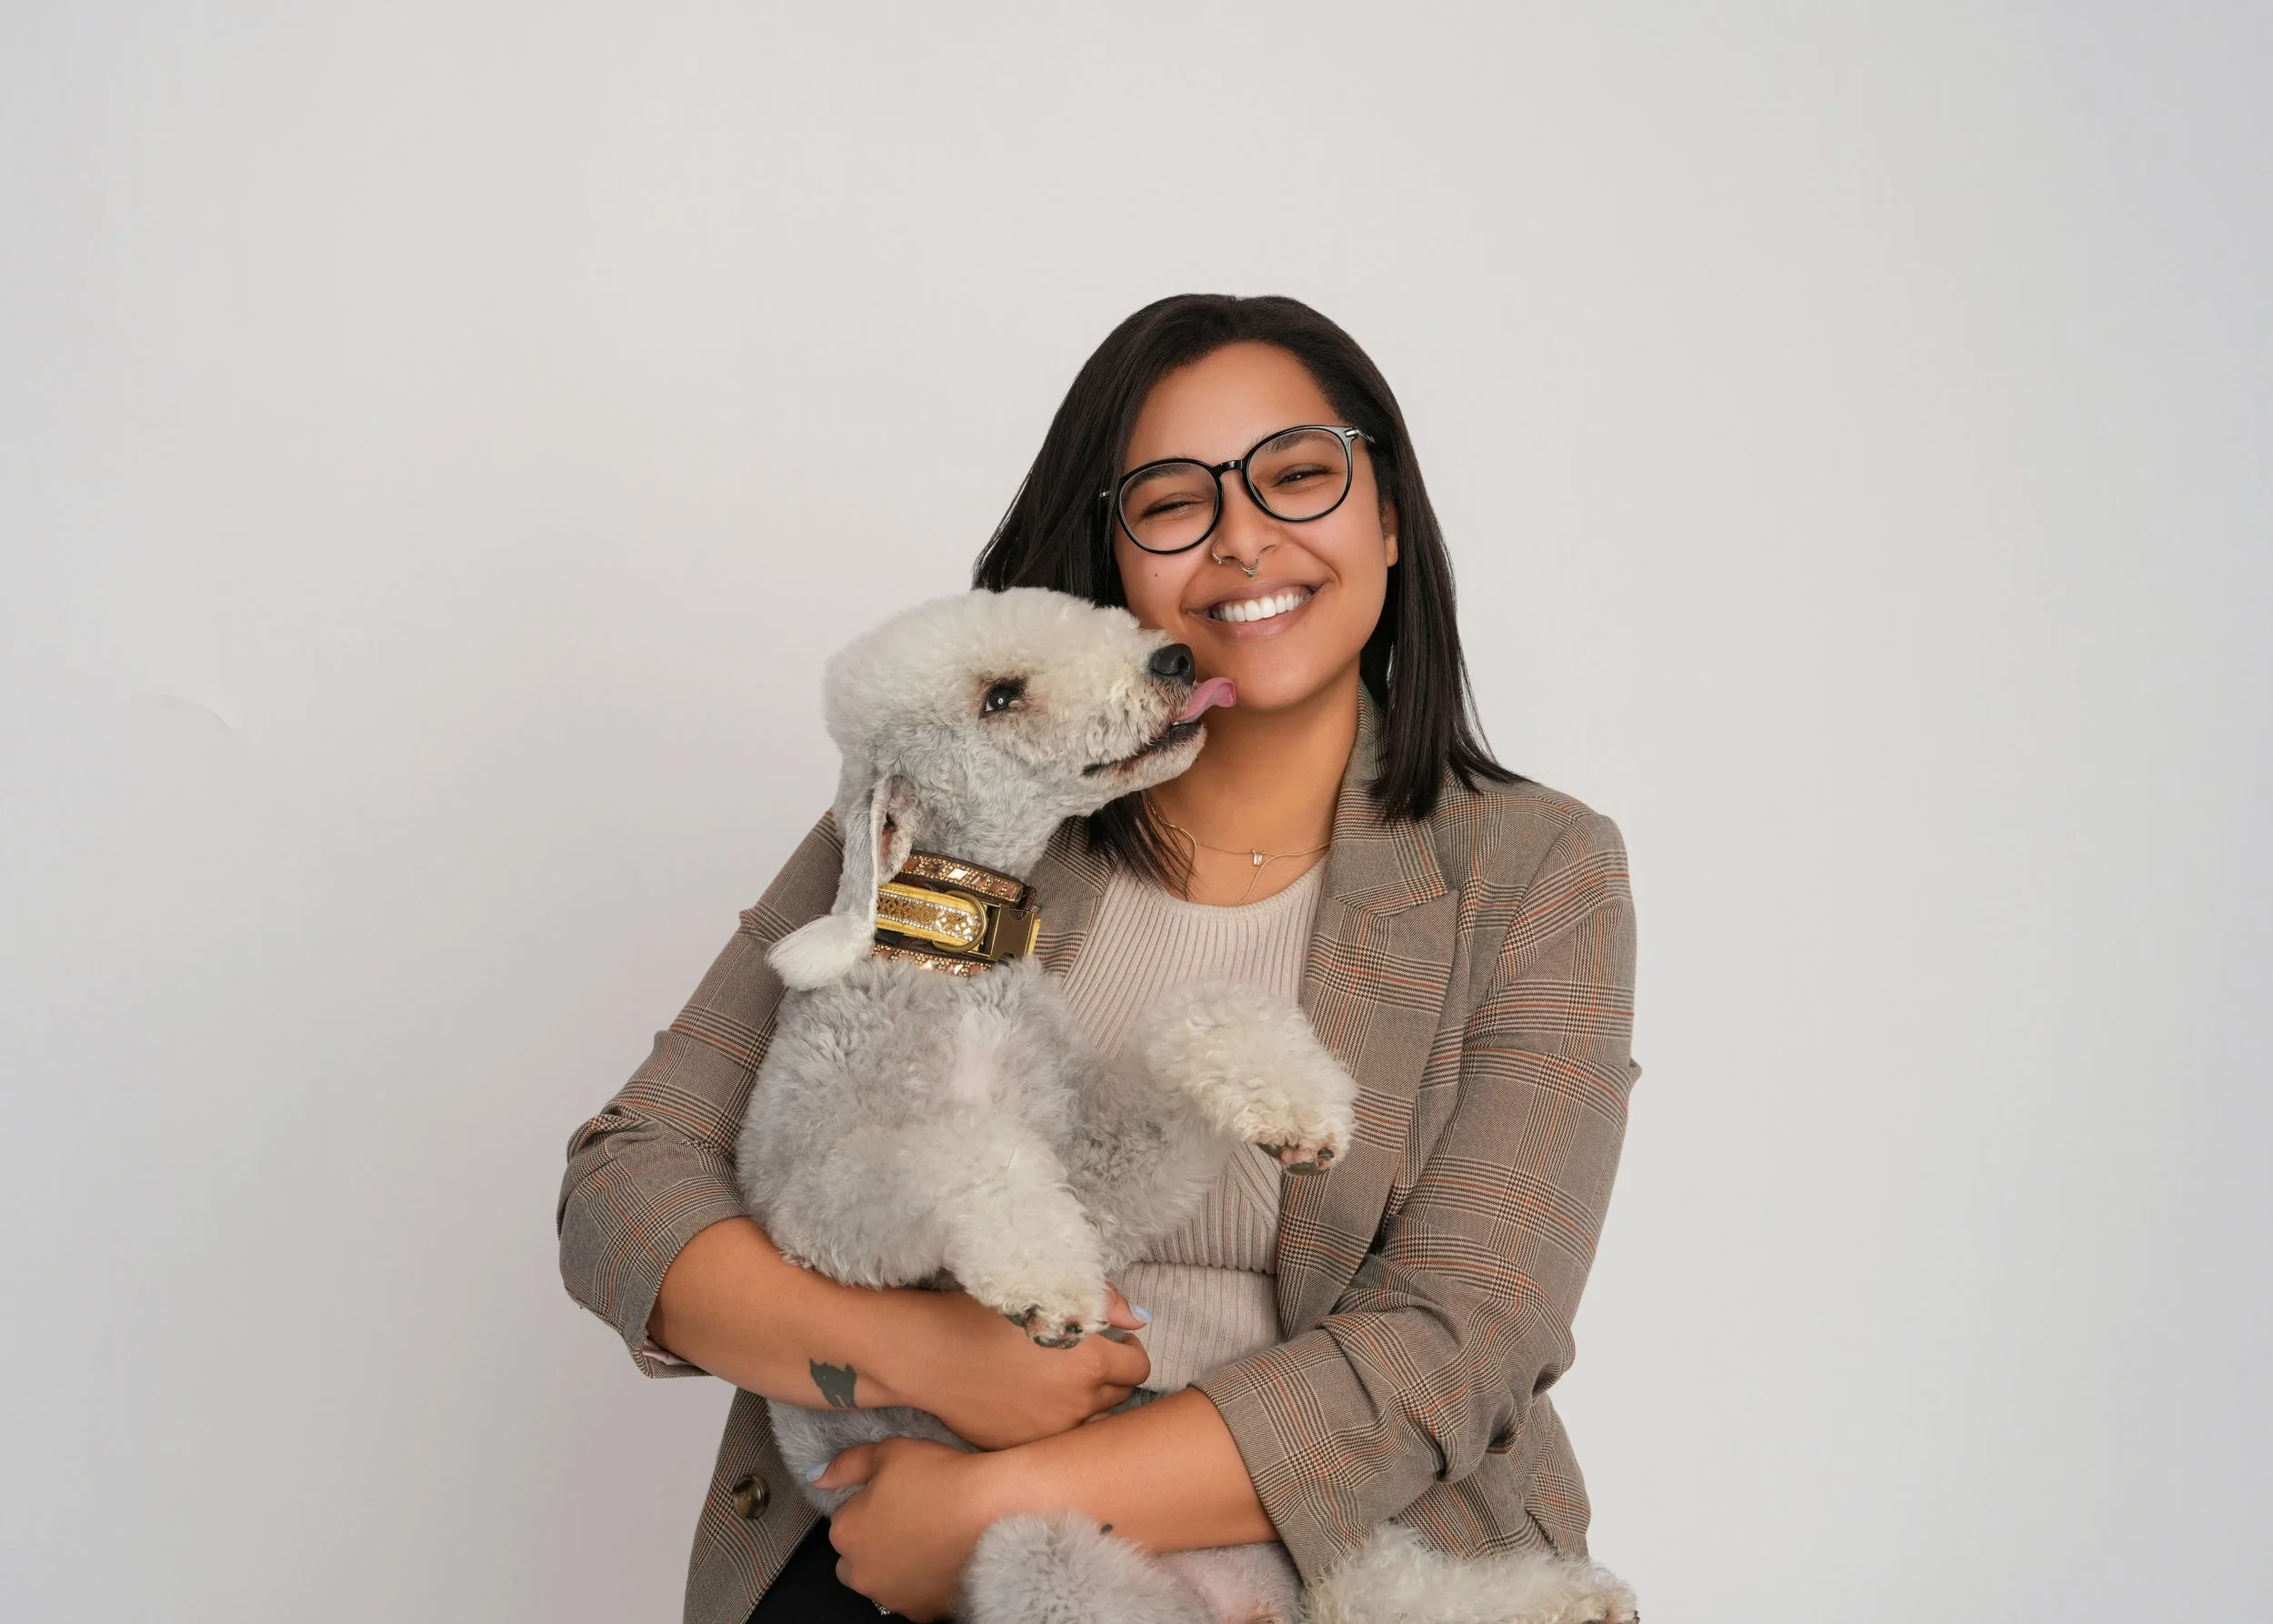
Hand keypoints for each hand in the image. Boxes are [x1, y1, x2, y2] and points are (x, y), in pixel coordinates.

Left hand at [817, 1437, 1015, 1620]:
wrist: (993, 1512)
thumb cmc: (941, 1478)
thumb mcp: (890, 1452)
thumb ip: (847, 1464)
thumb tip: (818, 1475)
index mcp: (846, 1532)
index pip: (844, 1521)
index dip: (870, 1506)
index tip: (896, 1495)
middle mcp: (861, 1572)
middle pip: (857, 1559)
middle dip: (874, 1543)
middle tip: (910, 1519)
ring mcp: (891, 1596)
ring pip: (884, 1580)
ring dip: (897, 1565)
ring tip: (931, 1536)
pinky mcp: (921, 1612)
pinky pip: (913, 1597)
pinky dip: (922, 1582)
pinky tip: (943, 1557)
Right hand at [880, 1282, 1150, 1448]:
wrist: (926, 1354)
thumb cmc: (982, 1316)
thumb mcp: (1044, 1294)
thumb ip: (1102, 1302)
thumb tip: (1137, 1319)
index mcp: (1089, 1363)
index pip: (1139, 1367)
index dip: (1129, 1351)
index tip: (1114, 1342)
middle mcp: (1076, 1404)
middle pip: (1119, 1397)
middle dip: (1110, 1377)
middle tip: (1085, 1360)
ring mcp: (1049, 1433)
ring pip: (1091, 1423)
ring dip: (1087, 1405)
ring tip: (1061, 1384)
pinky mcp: (1024, 1448)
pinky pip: (1056, 1441)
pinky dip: (1054, 1424)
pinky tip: (1034, 1403)